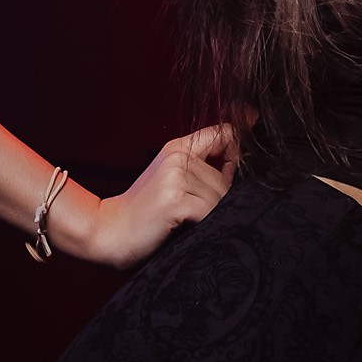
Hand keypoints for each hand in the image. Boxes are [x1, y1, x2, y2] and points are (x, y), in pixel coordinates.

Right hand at [60, 120, 240, 268]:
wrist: (108, 230)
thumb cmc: (144, 212)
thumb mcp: (171, 180)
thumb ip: (203, 167)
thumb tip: (237, 162)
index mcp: (177, 149)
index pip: (223, 132)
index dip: (242, 136)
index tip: (253, 131)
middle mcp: (177, 157)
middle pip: (228, 177)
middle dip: (222, 198)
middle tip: (196, 211)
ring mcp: (176, 178)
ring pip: (221, 197)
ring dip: (211, 214)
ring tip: (187, 221)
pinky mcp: (175, 200)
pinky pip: (210, 213)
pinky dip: (205, 224)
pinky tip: (185, 226)